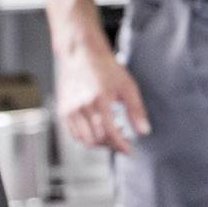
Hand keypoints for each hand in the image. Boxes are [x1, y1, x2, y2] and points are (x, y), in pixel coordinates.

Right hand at [56, 39, 149, 154]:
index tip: (129, 151)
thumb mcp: (128, 87)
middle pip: (97, 140)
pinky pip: (73, 134)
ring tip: (112, 131)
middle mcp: (81, 107)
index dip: (121, 146)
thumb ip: (136, 110)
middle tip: (122, 138)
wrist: (82, 55)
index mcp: (100, 100)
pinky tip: (98, 128)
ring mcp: (70, 110)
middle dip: (111, 144)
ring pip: (84, 140)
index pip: (111, 133)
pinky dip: (86, 137)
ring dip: (99, 142)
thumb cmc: (106, 69)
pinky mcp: (63, 111)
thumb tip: (144, 132)